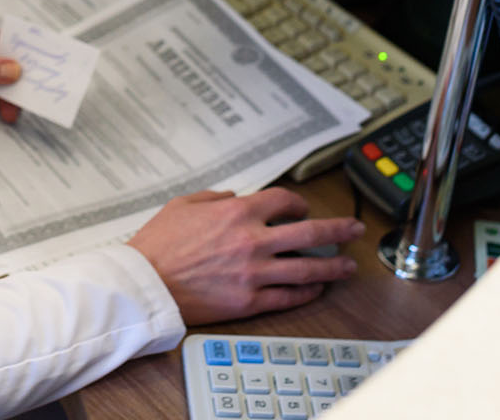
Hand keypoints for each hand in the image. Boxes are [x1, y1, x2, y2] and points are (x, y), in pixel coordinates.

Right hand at [128, 188, 362, 324]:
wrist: (145, 283)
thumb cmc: (158, 245)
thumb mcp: (183, 205)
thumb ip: (215, 199)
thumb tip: (235, 200)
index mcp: (237, 214)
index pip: (284, 201)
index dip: (298, 203)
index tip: (301, 209)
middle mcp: (252, 241)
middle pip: (310, 233)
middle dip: (338, 229)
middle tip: (354, 229)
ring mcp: (254, 274)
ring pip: (308, 269)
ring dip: (333, 266)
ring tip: (348, 265)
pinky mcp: (249, 301)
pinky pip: (289, 297)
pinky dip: (308, 292)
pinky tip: (317, 289)